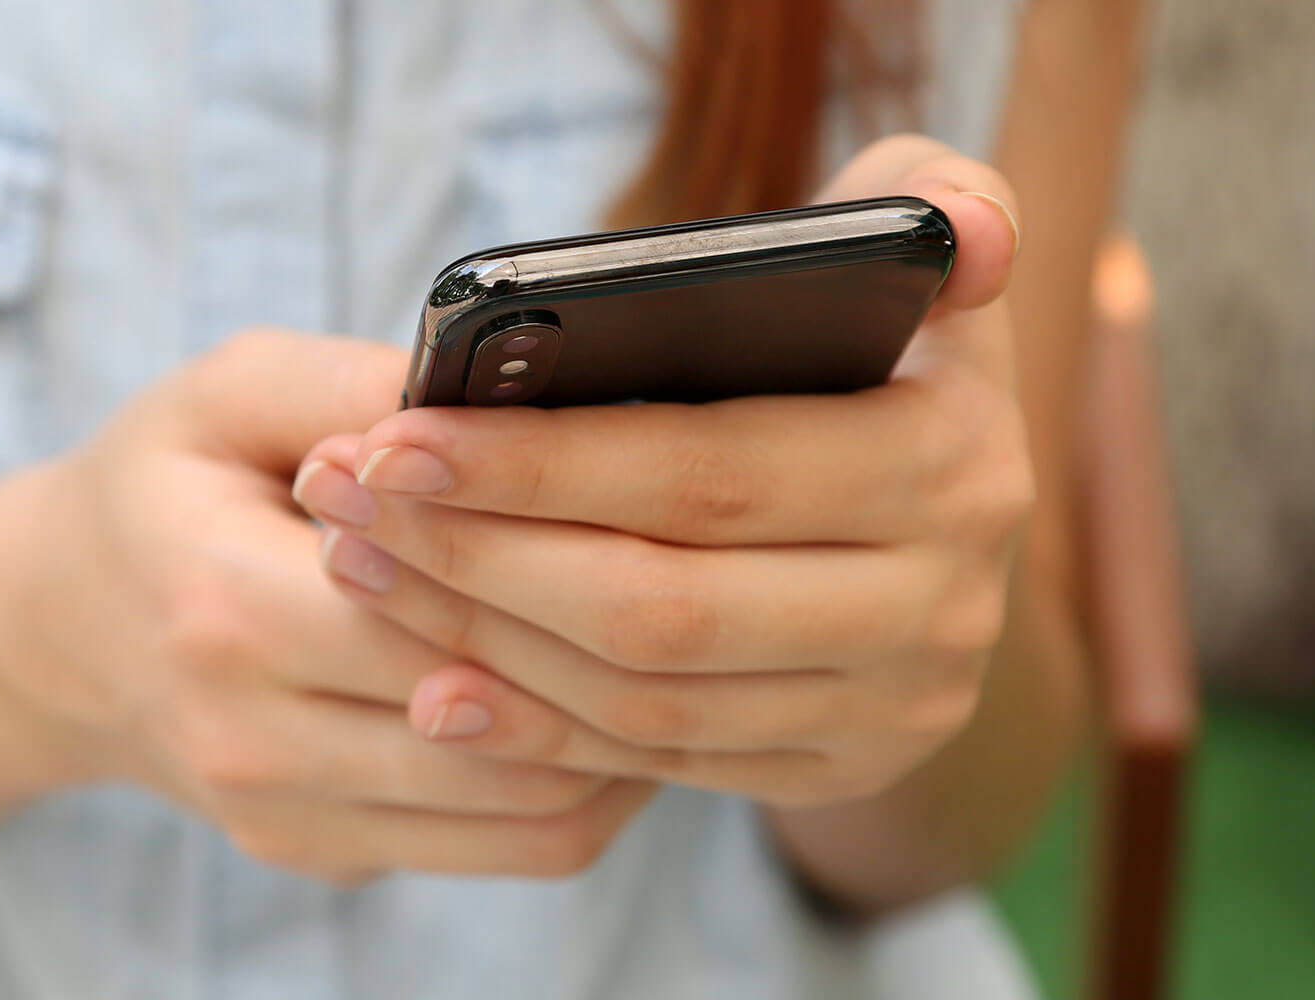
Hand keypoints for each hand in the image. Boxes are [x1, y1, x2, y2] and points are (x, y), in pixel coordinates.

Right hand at [0, 329, 655, 882]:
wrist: (58, 631)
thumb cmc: (163, 486)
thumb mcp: (228, 391)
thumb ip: (356, 384)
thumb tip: (505, 394)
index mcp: (226, 607)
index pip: (444, 613)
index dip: (562, 565)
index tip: (658, 505)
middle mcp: (252, 739)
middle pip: (507, 727)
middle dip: (621, 658)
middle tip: (713, 582)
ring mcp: (288, 818)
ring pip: (530, 815)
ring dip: (629, 739)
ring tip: (685, 648)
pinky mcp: (325, 857)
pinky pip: (505, 849)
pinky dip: (584, 785)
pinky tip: (617, 703)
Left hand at [291, 137, 1030, 807]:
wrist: (944, 516)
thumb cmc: (881, 344)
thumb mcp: (918, 248)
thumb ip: (931, 194)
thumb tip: (968, 237)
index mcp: (953, 461)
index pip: (709, 474)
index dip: (539, 464)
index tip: (394, 437)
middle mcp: (942, 605)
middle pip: (659, 604)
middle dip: (477, 556)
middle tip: (346, 501)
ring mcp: (896, 706)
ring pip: (646, 696)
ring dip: (483, 640)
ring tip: (363, 565)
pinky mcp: (841, 769)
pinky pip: (661, 763)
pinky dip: (539, 728)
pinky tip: (436, 683)